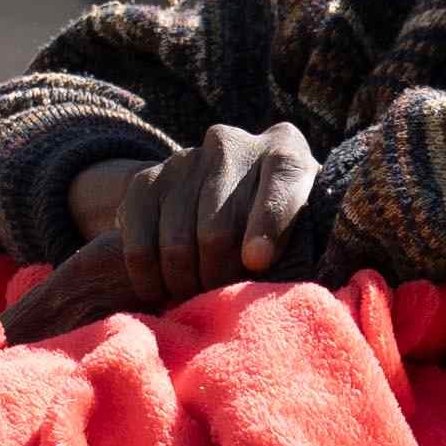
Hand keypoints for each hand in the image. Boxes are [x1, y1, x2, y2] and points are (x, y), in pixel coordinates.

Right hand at [8, 123, 317, 337]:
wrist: (227, 198)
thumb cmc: (283, 228)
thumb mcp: (307, 229)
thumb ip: (304, 246)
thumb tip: (267, 275)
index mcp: (285, 150)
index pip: (282, 178)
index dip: (269, 221)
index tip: (256, 262)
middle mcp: (232, 144)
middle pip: (219, 227)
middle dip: (220, 277)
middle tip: (222, 301)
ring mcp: (185, 159)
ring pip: (177, 241)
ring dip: (185, 284)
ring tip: (196, 299)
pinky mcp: (147, 180)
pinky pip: (138, 241)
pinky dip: (148, 277)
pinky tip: (161, 292)